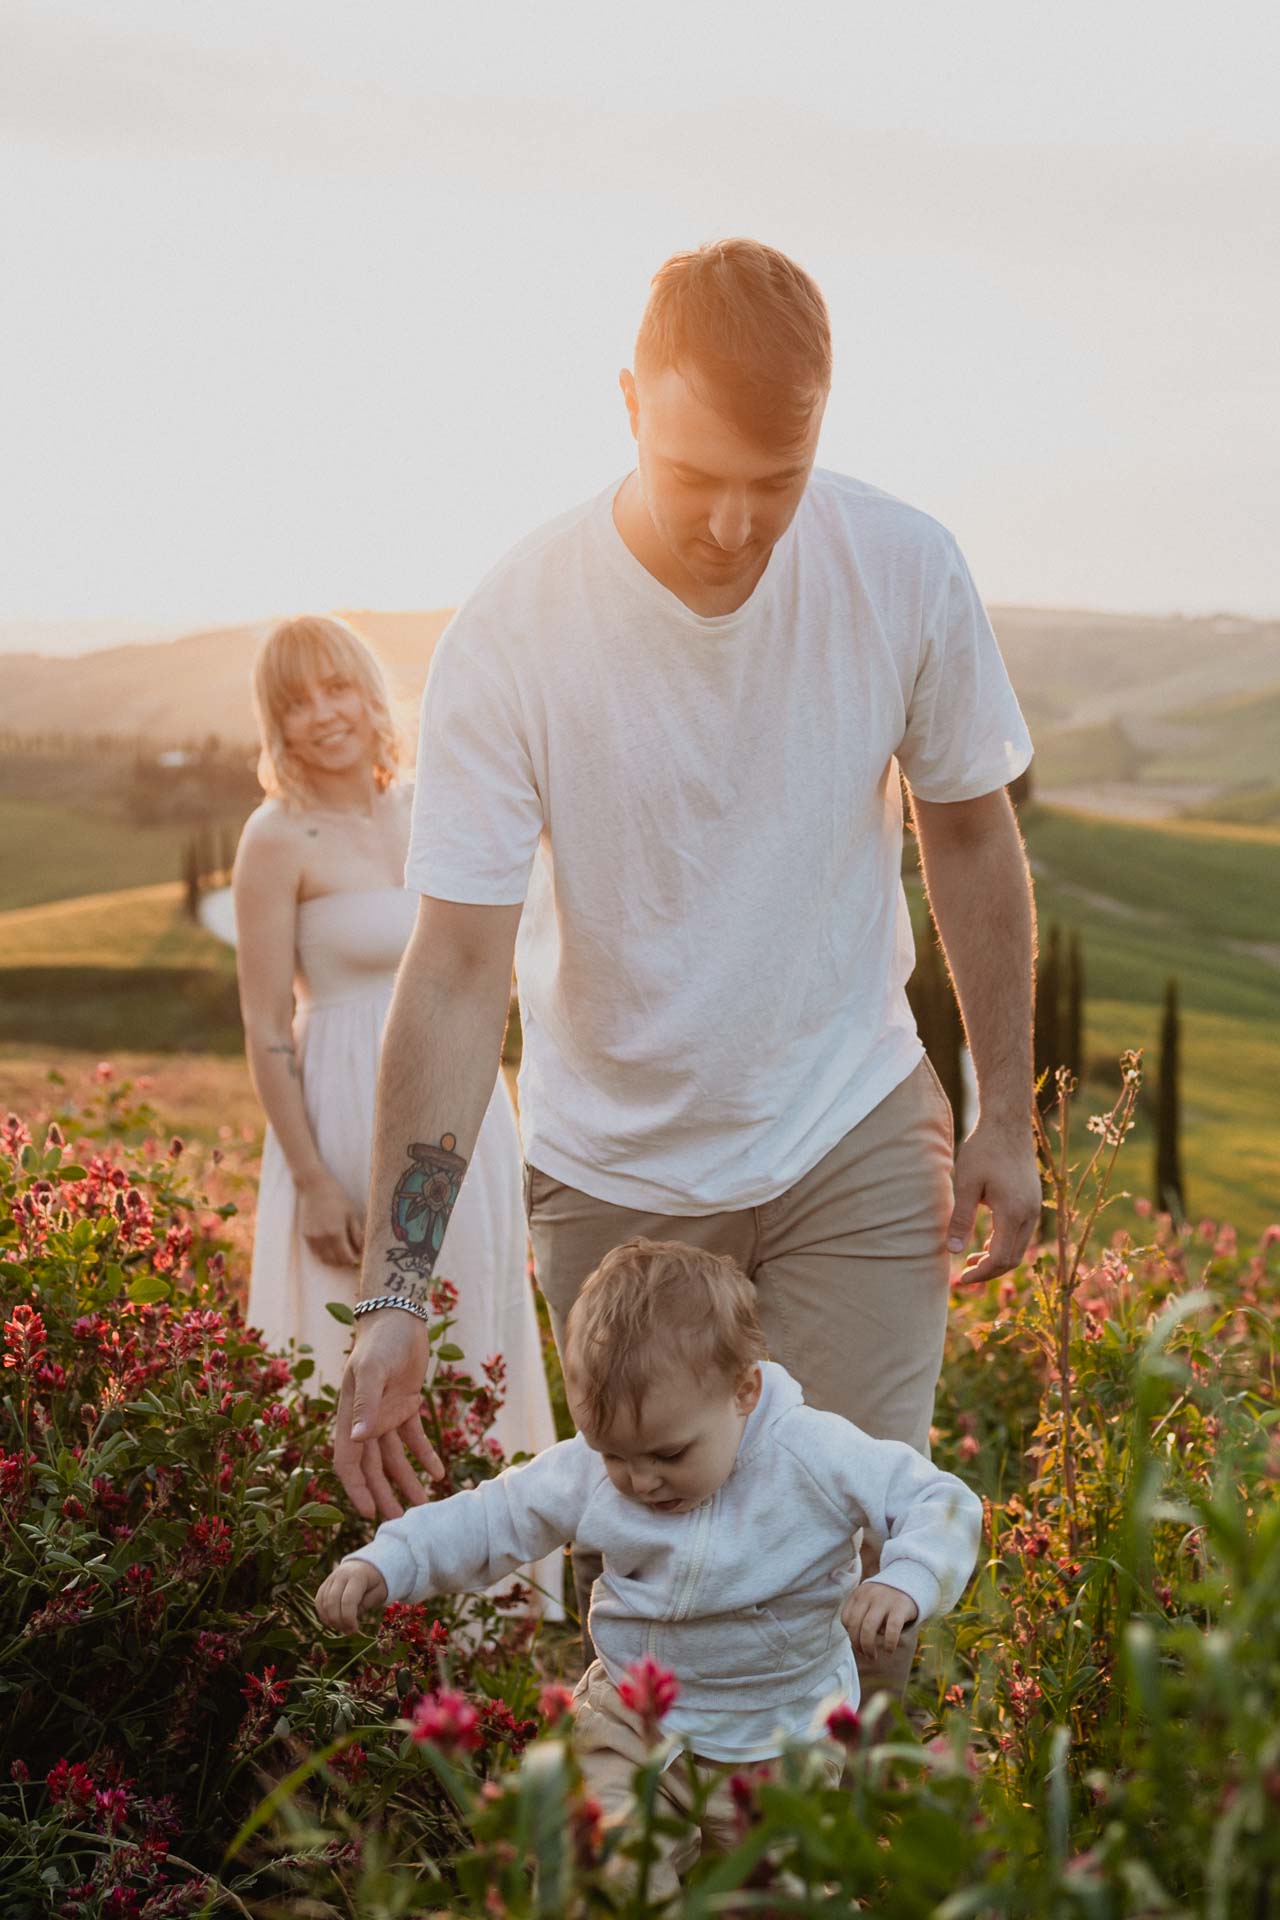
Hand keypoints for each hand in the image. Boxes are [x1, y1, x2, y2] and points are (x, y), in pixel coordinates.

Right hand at [298, 1168, 363, 1267]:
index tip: (360, 1260)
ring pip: (324, 1260)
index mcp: (336, 1233)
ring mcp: (312, 1238)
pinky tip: (332, 1249)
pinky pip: (316, 1253)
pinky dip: (324, 1255)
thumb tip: (362, 1250)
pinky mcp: (306, 1236)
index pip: (346, 1257)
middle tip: (353, 1258)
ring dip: (334, 1261)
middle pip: (335, 1261)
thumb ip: (357, 1235)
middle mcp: (322, 1238)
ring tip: (343, 1254)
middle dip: (345, 1262)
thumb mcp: (352, 1215)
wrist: (315, 1188)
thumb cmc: (338, 1198)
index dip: (354, 1261)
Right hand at [316, 1558, 387, 1632]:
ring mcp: (330, 1578)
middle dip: (338, 1621)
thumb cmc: (375, 1582)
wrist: (366, 1565)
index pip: (348, 1600)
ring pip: (323, 1602)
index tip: (355, 1629)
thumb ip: (366, 1604)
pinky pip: (318, 1600)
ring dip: (330, 1620)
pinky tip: (332, 1622)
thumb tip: (350, 1618)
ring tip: (342, 1628)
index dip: (348, 1619)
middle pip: (332, 1602)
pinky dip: (323, 1614)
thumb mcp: (379, 1591)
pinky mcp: (324, 1584)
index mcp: (357, 1576)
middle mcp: (341, 1575)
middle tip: (348, 1631)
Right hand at [334, 1307, 444, 1521]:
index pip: (348, 1462)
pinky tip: (439, 1472)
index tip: (367, 1513)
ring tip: (425, 1504)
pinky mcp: (406, 1405)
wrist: (399, 1317)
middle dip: (384, 1495)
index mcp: (350, 1417)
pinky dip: (425, 1455)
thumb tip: (357, 1439)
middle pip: (373, 1468)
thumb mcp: (371, 1371)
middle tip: (402, 1523)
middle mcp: (366, 1421)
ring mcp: (386, 1414)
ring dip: (407, 1481)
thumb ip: (365, 1405)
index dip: (355, 1489)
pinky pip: (414, 1438)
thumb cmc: (380, 1342)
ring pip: (394, 1458)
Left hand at [842, 1580, 918, 1656]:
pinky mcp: (900, 1607)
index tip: (858, 1643)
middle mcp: (869, 1595)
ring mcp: (884, 1600)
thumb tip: (856, 1643)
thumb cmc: (887, 1600)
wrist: (912, 1581)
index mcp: (859, 1593)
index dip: (850, 1634)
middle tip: (865, 1655)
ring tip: (872, 1657)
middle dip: (857, 1644)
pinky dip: (889, 1643)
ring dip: (868, 1647)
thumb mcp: (870, 1601)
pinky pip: (891, 1629)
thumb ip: (861, 1616)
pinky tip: (889, 1651)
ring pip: (868, 1627)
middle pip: (855, 1624)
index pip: (846, 1618)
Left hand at [947, 1116, 1041, 1287]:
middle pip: (1013, 1258)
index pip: (1000, 1258)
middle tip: (964, 1274)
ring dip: (997, 1258)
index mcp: (1013, 1212)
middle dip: (989, 1270)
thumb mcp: (966, 1183)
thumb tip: (952, 1251)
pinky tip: (985, 1242)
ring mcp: (1033, 1208)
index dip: (981, 1273)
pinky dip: (1004, 1243)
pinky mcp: (1032, 1201)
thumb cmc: (983, 1150)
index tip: (961, 1278)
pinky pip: (1021, 1233)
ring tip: (971, 1259)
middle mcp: (1029, 1214)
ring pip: (1018, 1247)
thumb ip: (961, 1218)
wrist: (1007, 1124)